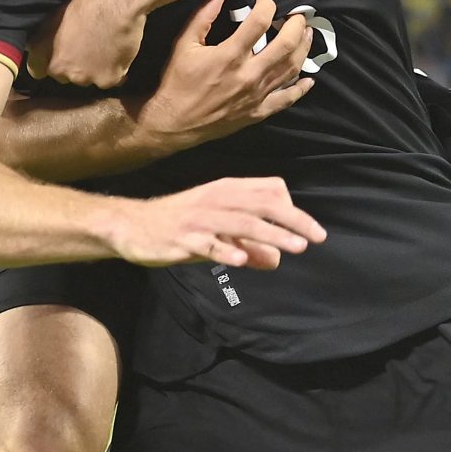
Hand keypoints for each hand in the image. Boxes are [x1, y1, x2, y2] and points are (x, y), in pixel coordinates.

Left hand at [29, 0, 149, 87]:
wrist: (116, 2)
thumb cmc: (86, 0)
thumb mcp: (55, 14)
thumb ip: (46, 36)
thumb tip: (43, 45)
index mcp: (42, 51)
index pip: (37, 70)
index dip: (50, 61)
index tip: (60, 55)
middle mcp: (60, 69)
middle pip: (65, 77)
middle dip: (75, 66)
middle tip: (88, 47)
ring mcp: (84, 77)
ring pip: (88, 79)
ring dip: (95, 69)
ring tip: (106, 48)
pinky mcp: (106, 79)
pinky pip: (111, 79)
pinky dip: (116, 69)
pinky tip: (119, 52)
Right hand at [109, 176, 326, 269]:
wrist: (132, 225)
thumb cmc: (179, 225)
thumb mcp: (217, 232)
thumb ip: (248, 245)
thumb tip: (276, 260)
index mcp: (226, 190)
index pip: (269, 191)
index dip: (291, 208)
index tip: (305, 230)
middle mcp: (216, 200)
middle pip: (263, 204)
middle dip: (294, 220)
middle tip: (318, 237)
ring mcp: (199, 219)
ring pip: (241, 223)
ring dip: (270, 234)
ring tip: (295, 247)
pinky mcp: (182, 239)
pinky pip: (208, 244)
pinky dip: (226, 250)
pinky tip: (242, 260)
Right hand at [136, 0, 316, 151]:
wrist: (174, 123)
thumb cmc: (177, 81)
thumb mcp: (183, 44)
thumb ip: (202, 16)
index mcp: (230, 55)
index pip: (260, 22)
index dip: (267, 6)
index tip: (266, 1)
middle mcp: (249, 74)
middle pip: (285, 44)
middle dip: (297, 25)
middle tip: (299, 17)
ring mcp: (257, 95)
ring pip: (291, 69)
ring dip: (303, 49)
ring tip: (308, 36)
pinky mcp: (258, 112)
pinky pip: (286, 99)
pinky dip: (300, 89)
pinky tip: (309, 79)